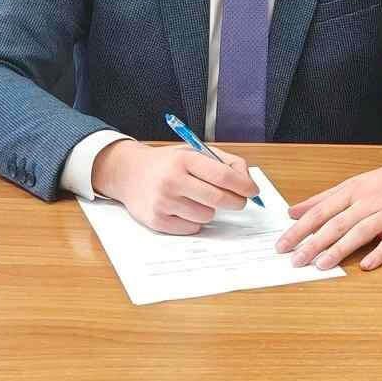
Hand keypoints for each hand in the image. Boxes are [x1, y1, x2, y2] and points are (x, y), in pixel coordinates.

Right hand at [91, 139, 257, 232]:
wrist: (129, 173)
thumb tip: (248, 182)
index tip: (253, 191)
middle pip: (218, 199)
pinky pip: (191, 228)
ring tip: (197, 200)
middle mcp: (172, 180)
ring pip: (206, 216)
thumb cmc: (168, 163)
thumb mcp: (194, 152)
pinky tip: (184, 209)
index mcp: (184, 159)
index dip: (243, 185)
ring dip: (210, 210)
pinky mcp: (156, 221)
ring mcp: (163, 202)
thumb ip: (224, 162)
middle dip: (236, 202)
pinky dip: (194, 221)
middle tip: (239, 202)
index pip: (223, 175)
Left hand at [276, 142, 381, 271]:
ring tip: (322, 264)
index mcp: (352, 192)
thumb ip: (321, 200)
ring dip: (341, 248)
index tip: (282, 245)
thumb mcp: (351, 185)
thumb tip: (291, 212)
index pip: (320, 211)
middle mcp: (368, 202)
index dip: (300, 229)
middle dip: (315, 242)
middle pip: (338, 223)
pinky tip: (366, 265)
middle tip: (295, 260)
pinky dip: (380, 252)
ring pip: (362, 231)